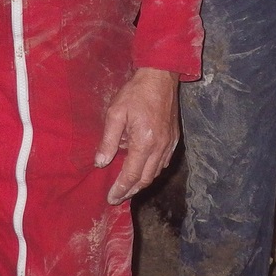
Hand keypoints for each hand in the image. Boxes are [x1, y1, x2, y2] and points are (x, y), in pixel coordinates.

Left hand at [94, 67, 179, 204]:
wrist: (160, 76)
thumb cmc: (136, 93)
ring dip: (142, 182)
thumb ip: (108, 140)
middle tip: (118, 197)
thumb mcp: (116, 113)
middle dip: (131, 191)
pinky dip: (153, 171)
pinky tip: (144, 169)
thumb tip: (100, 162)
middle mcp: (160, 147)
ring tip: (128, 186)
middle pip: (145, 179)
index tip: (111, 199)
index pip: (131, 175)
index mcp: (144, 142)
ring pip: (156, 172)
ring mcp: (170, 144)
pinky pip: (164, 162)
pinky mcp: (174, 138)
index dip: (120, 189)